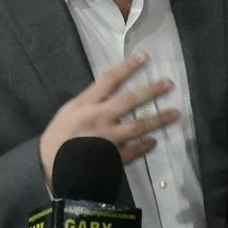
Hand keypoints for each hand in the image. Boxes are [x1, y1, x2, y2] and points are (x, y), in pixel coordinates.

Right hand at [39, 53, 179, 188]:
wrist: (52, 170)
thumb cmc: (56, 140)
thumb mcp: (66, 114)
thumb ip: (87, 103)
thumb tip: (107, 94)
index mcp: (86, 105)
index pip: (110, 80)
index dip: (128, 67)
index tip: (145, 57)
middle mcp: (100, 118)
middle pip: (130, 100)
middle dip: (151, 90)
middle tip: (169, 84)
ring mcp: (109, 138)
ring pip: (139, 126)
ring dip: (159, 119)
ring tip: (175, 113)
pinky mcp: (114, 157)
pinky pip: (134, 151)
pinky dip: (145, 147)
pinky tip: (153, 142)